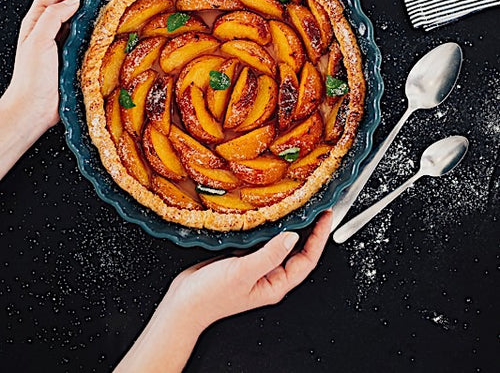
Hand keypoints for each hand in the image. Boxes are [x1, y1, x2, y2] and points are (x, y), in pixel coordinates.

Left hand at [0, 0, 101, 177]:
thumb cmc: (31, 78)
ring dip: (97, 5)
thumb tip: (75, 0)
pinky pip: (91, 35)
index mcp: (38, 19)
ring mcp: (64, 41)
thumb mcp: (38, 40)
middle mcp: (51, 27)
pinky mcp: (76, 55)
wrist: (34, 110)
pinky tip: (113, 25)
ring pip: (83, 15)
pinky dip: (102, 26)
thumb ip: (54, 16)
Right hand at [167, 209, 333, 331]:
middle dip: (310, 230)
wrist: (183, 304)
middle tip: (317, 206)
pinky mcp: (242, 258)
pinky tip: (268, 214)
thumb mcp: (244, 273)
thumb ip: (270, 254)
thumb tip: (293, 236)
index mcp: (276, 284)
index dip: (320, 238)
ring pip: (281, 244)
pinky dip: (269, 227)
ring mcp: (256, 267)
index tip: (326, 216)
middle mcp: (269, 275)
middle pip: (298, 251)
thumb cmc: (210, 297)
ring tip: (299, 206)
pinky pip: (262, 241)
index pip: (308, 259)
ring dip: (290, 226)